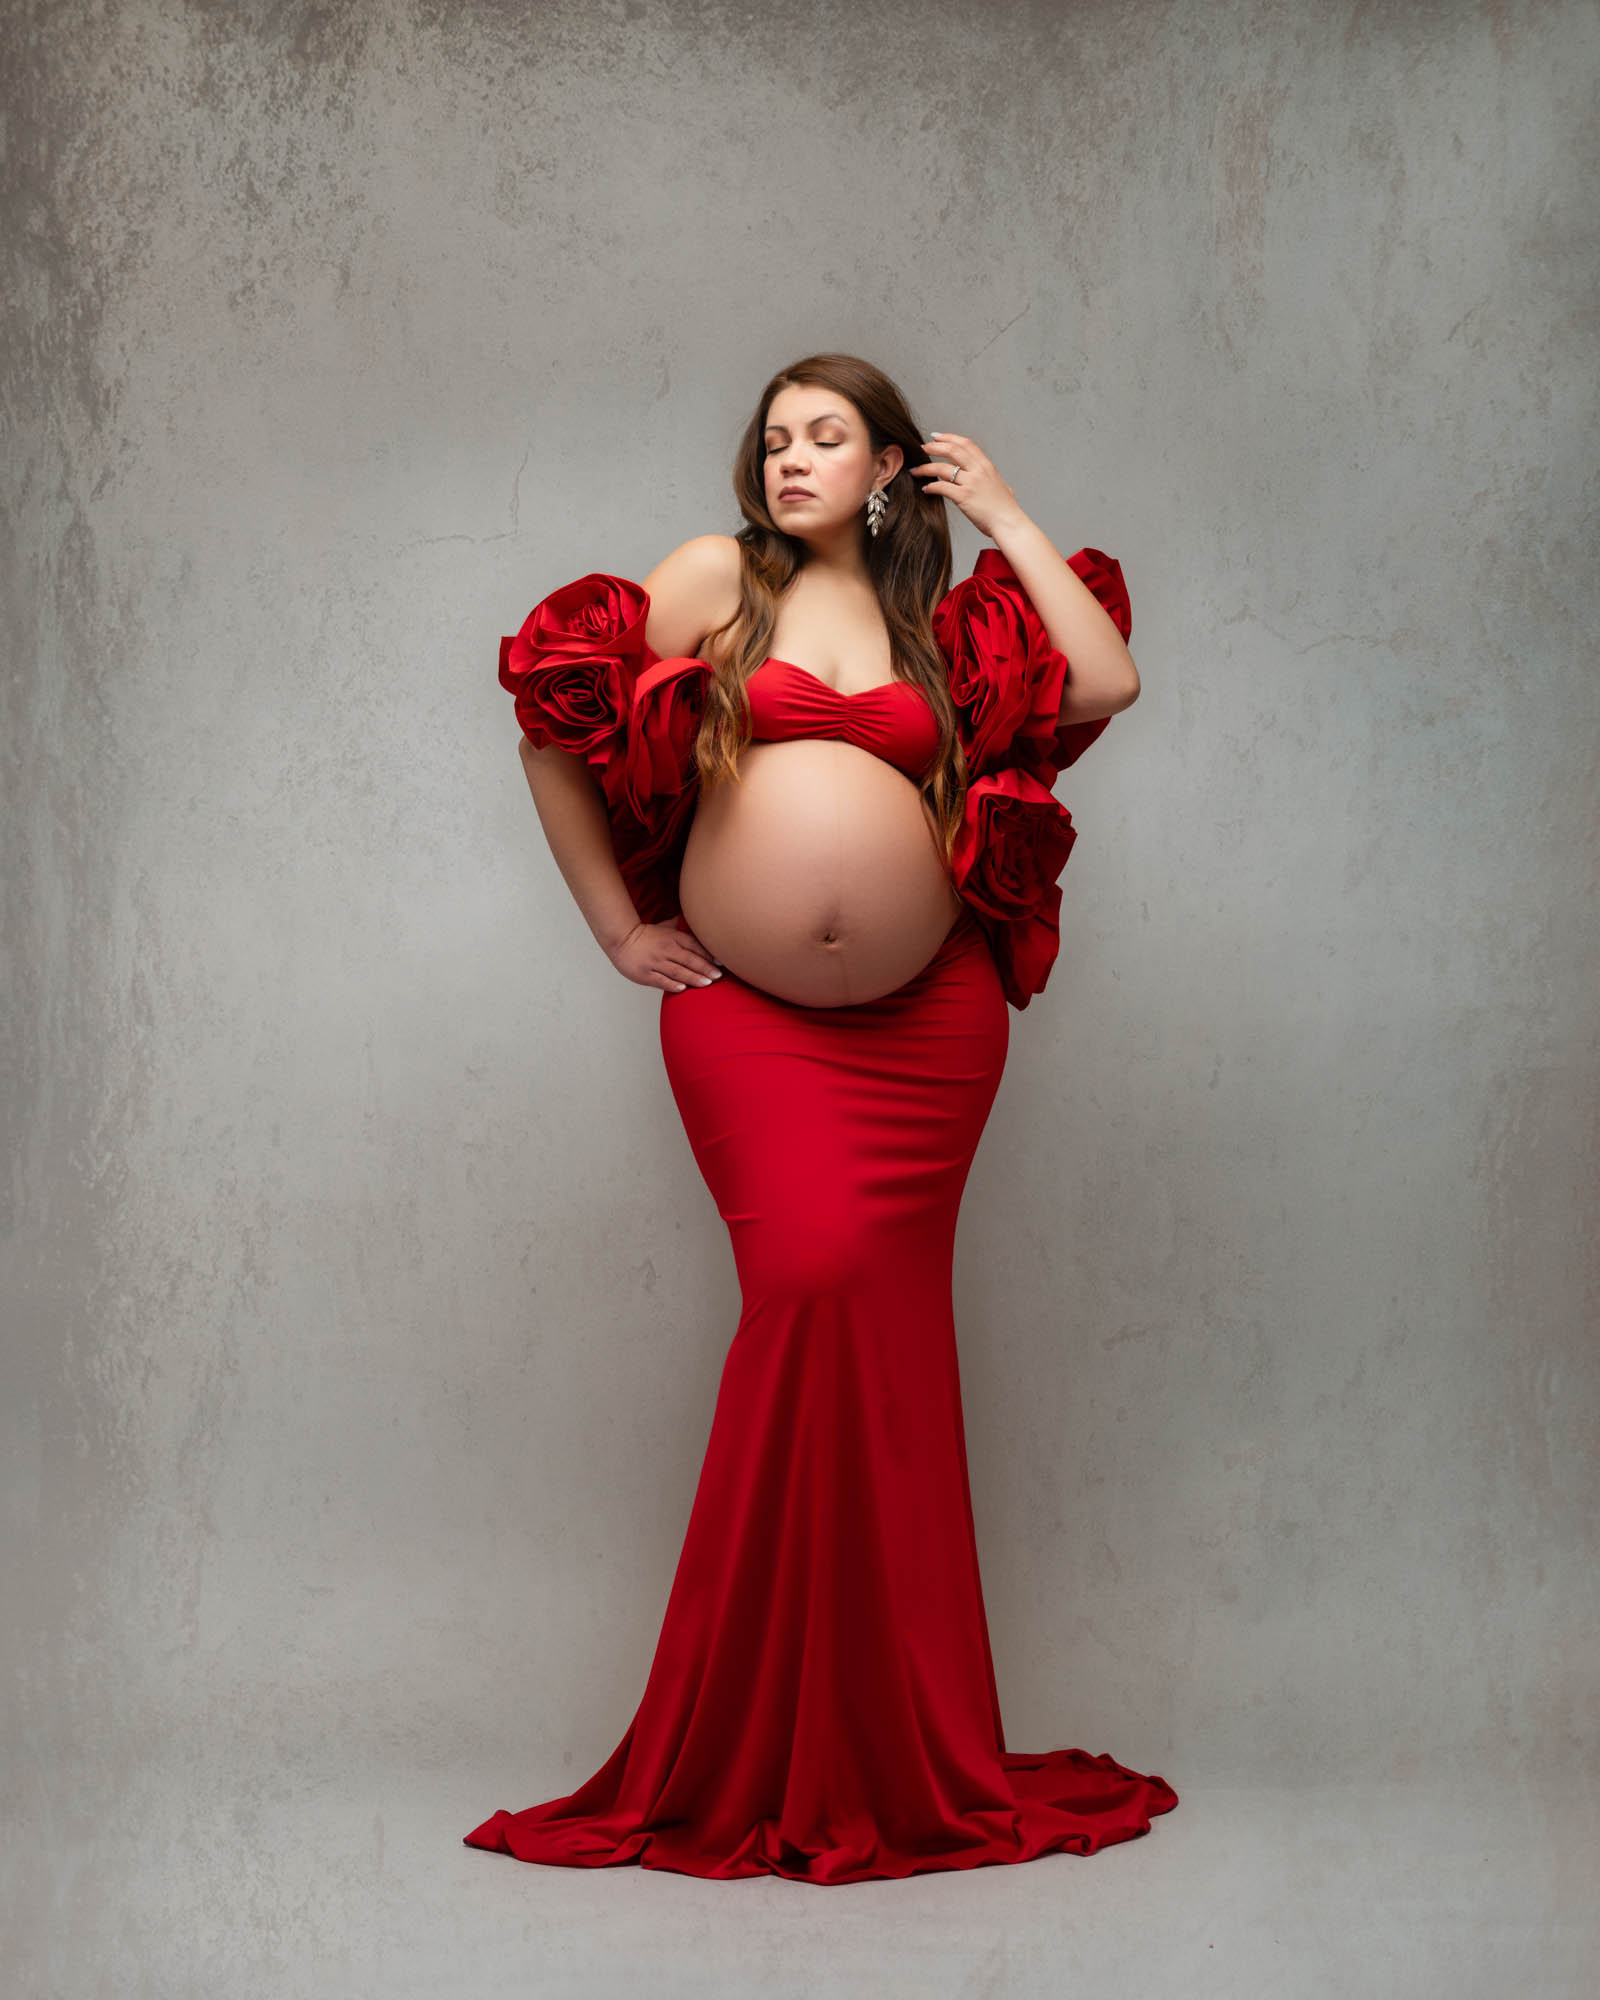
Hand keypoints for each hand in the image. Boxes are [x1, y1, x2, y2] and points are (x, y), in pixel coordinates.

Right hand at [607, 918, 723, 993]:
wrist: (620, 939)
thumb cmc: (645, 934)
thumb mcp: (664, 926)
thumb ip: (680, 927)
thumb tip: (696, 919)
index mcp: (672, 937)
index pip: (694, 946)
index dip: (708, 955)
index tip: (720, 963)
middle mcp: (665, 949)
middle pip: (689, 960)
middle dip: (705, 969)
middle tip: (718, 976)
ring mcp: (655, 962)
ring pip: (678, 972)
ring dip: (694, 978)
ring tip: (707, 984)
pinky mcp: (645, 974)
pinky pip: (661, 980)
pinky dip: (672, 985)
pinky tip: (683, 989)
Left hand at [911, 433, 1025, 539]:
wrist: (1009, 523)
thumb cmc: (1006, 509)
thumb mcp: (1000, 486)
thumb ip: (989, 479)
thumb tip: (984, 479)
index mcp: (986, 466)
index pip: (966, 444)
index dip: (949, 437)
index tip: (936, 436)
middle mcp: (978, 470)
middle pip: (952, 450)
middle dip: (934, 447)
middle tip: (922, 448)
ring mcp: (971, 483)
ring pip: (942, 468)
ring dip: (925, 468)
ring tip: (916, 470)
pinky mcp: (964, 497)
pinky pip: (941, 487)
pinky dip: (931, 486)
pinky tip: (925, 488)